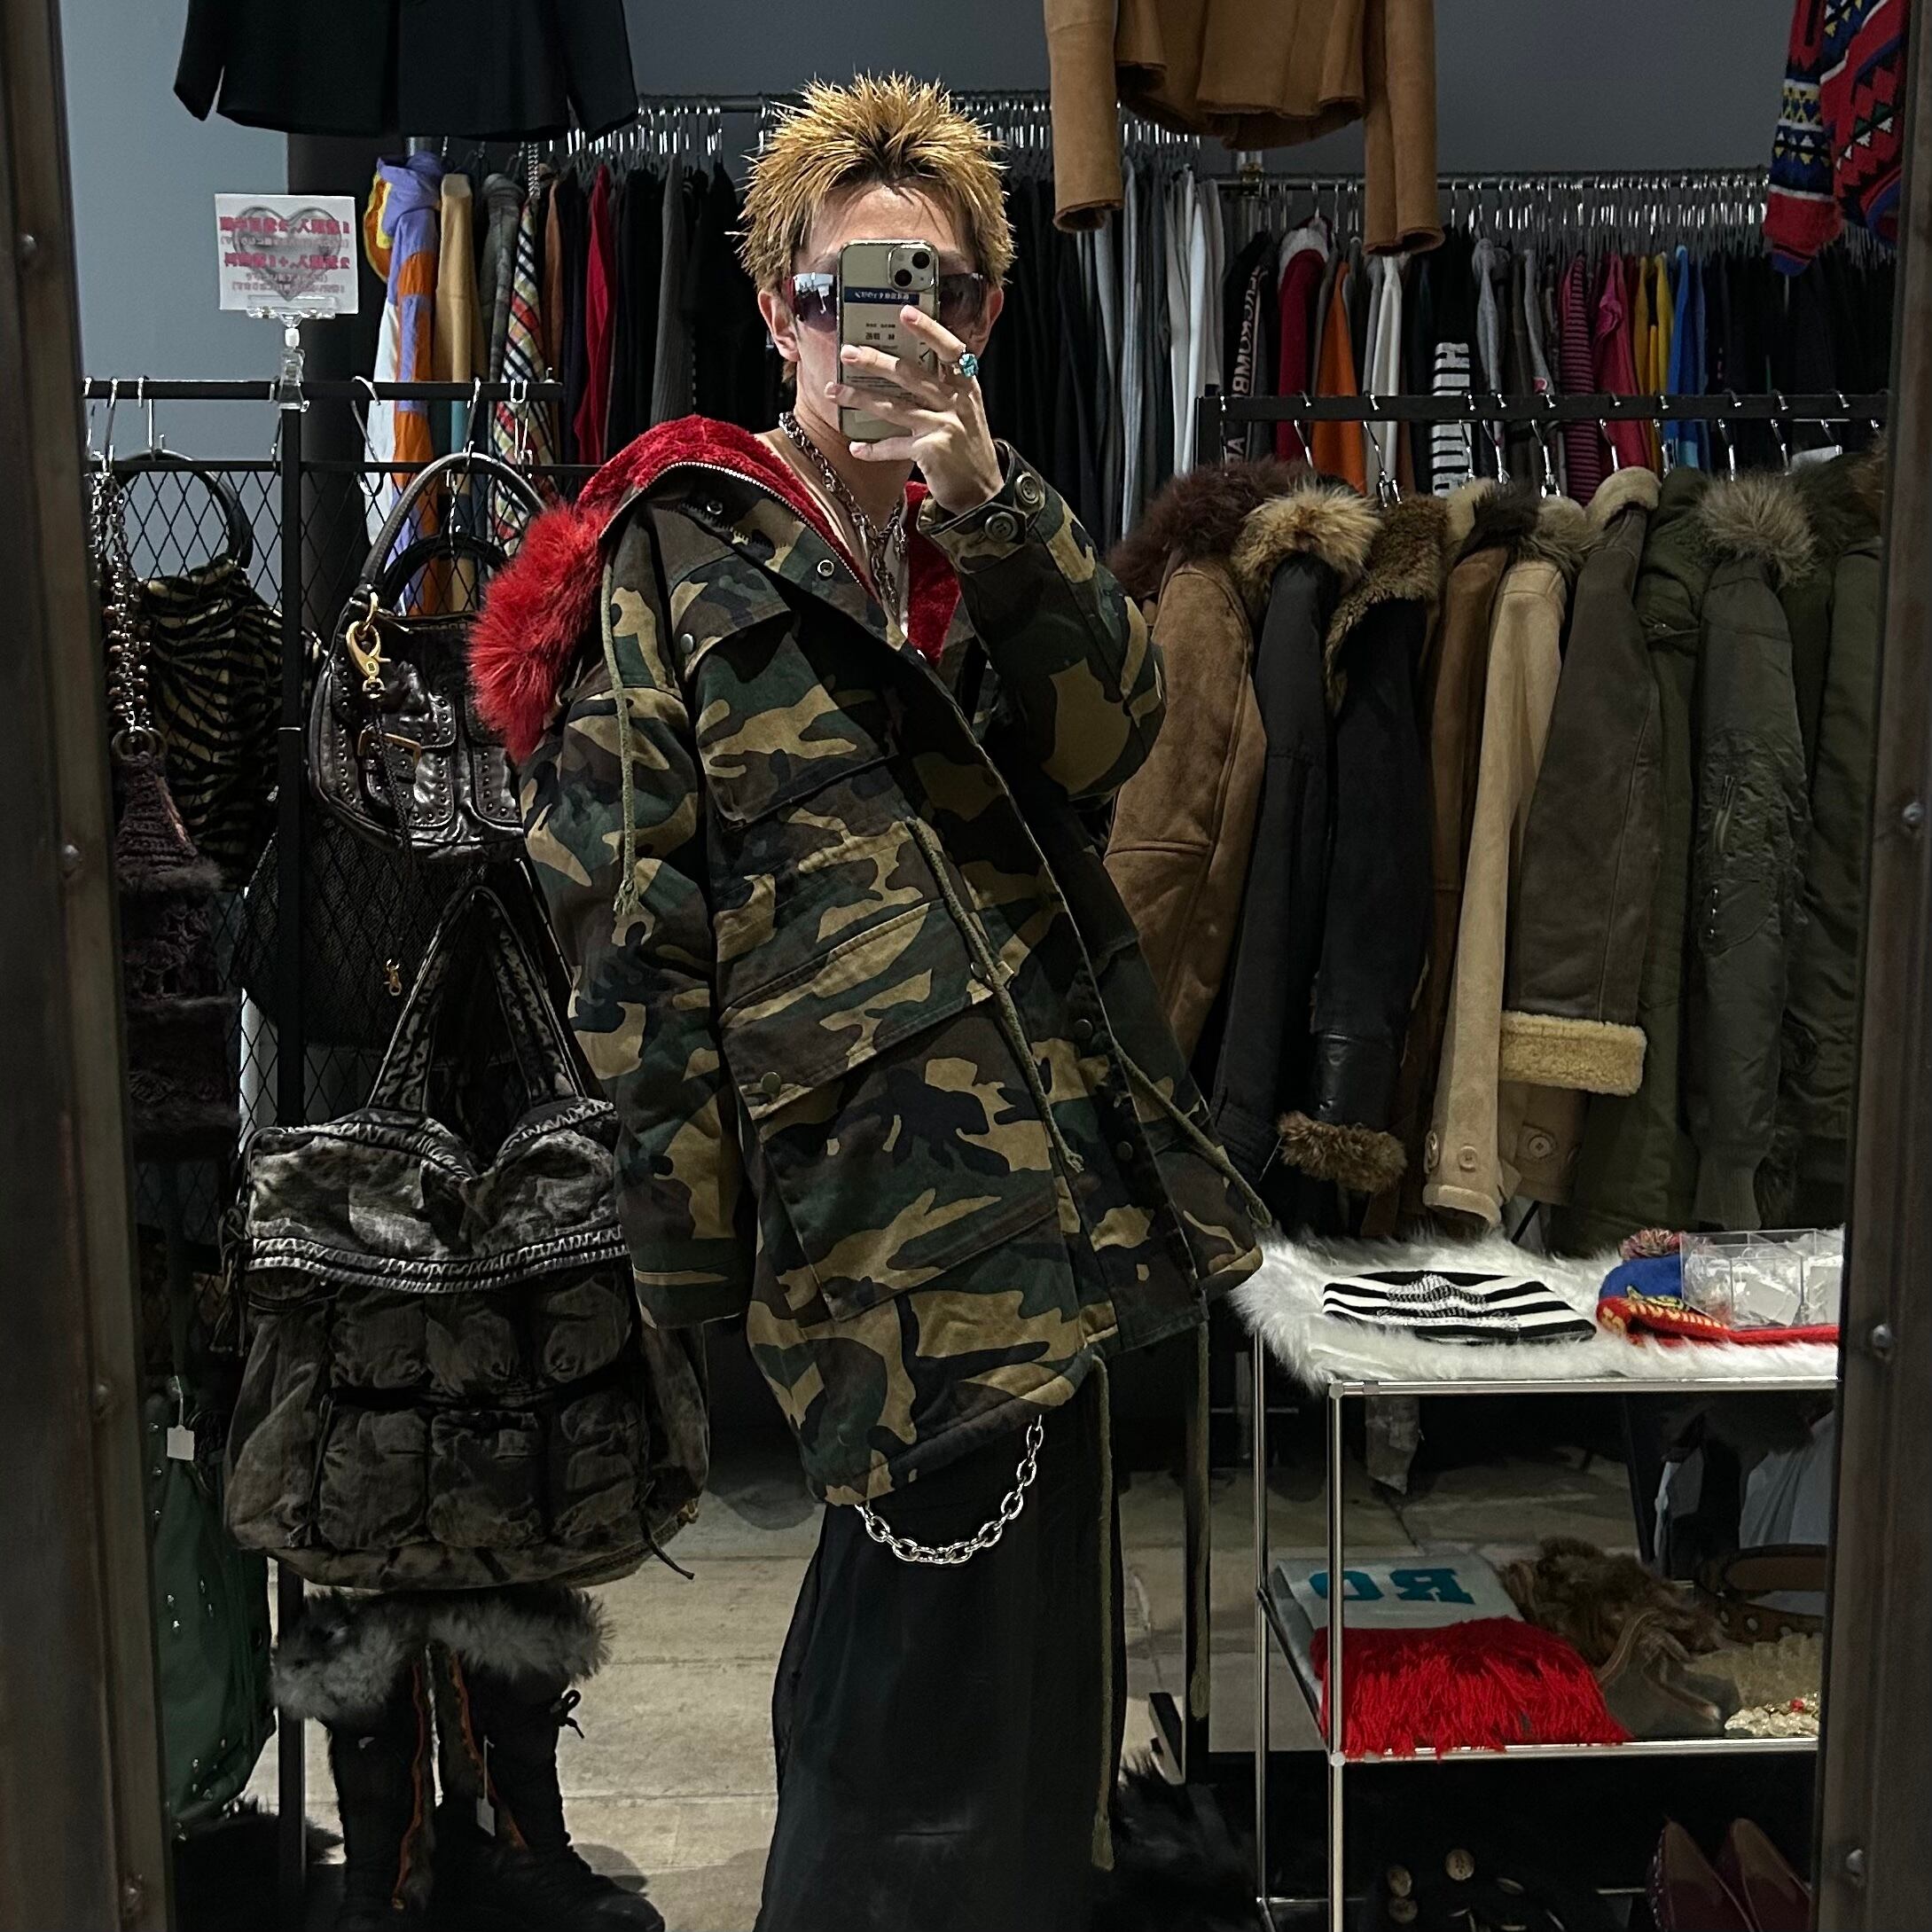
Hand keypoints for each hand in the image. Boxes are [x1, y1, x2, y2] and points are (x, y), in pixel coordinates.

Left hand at [830, 305, 1003, 514]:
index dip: (929, 329)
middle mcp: (956, 402)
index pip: (950, 349)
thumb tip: (906, 364)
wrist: (983, 491)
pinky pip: (894, 446)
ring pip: (894, 407)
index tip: (905, 313)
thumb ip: (945, 387)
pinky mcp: (931, 452)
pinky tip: (856, 447)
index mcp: (966, 386)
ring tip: (833, 391)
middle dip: (875, 361)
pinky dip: (873, 449)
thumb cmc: (967, 448)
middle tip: (848, 352)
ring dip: (860, 398)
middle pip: (911, 374)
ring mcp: (944, 426)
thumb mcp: (966, 410)